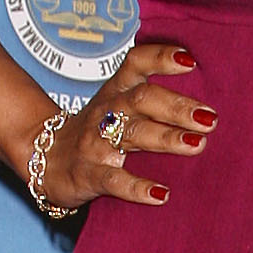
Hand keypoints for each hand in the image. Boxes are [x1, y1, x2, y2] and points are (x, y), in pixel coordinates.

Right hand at [22, 41, 213, 211]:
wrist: (42, 157)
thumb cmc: (94, 132)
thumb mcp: (115, 105)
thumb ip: (151, 98)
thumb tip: (205, 106)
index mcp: (116, 91)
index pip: (136, 64)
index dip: (161, 58)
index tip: (191, 61)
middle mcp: (106, 111)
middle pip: (141, 100)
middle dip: (176, 107)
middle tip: (209, 118)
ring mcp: (95, 143)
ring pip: (131, 134)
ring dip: (165, 137)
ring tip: (196, 144)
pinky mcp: (87, 174)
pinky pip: (113, 180)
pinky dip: (137, 187)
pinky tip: (161, 194)